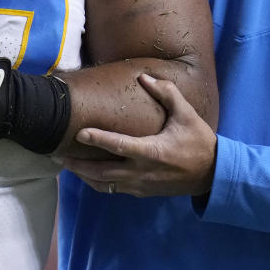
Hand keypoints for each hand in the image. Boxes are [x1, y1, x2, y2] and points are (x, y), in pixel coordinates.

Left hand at [60, 74, 216, 196]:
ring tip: (65, 165)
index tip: (79, 133)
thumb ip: (166, 93)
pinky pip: (112, 190)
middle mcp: (142, 172)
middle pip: (102, 172)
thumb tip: (143, 77)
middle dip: (78, 165)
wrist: (212, 175)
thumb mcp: (186, 114)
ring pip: (104, 185)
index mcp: (152, 152)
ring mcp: (140, 185)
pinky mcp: (141, 192)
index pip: (119, 146)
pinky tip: (86, 174)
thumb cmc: (198, 141)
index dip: (98, 139)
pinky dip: (96, 183)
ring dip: (83, 176)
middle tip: (57, 155)